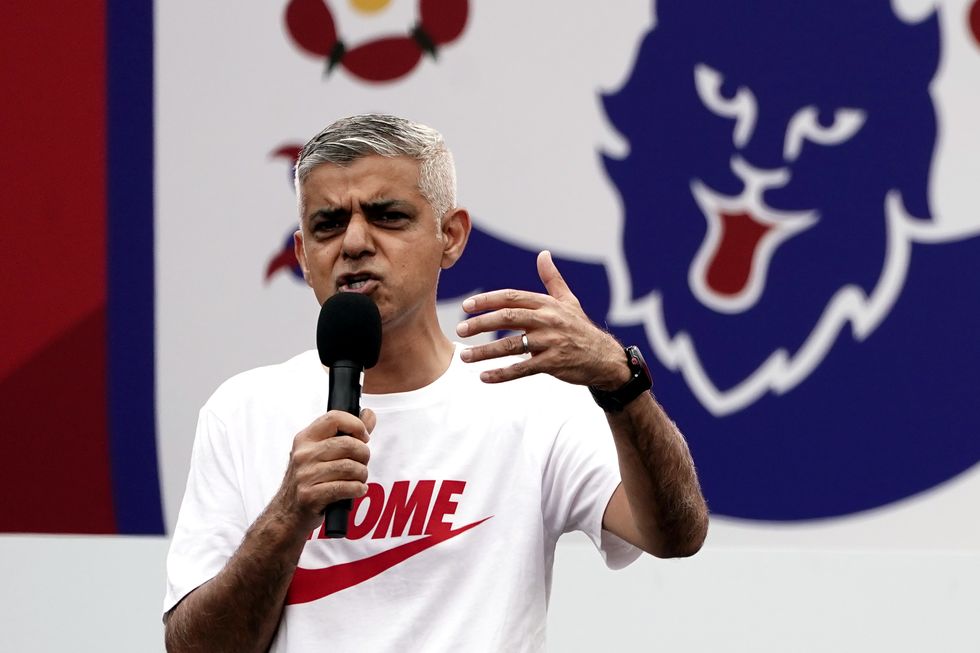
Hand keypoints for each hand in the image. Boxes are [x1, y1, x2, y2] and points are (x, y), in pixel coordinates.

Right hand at [272, 408, 375, 533]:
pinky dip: (358, 489)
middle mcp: (303, 454)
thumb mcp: (321, 453)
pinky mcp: (310, 495)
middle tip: (362, 463)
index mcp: (305, 438)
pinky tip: (358, 489)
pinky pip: (346, 487)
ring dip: (362, 474)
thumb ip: (348, 433)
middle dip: (364, 454)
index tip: (364, 437)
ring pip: (350, 467)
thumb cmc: (309, 480)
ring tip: (359, 479)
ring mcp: (305, 475)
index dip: (356, 424)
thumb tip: (369, 414)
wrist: (286, 514)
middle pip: (348, 444)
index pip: (334, 418)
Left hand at [456, 251, 628, 388]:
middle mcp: (547, 320)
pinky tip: (485, 377)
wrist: (604, 357)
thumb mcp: (569, 301)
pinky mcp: (553, 364)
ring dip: (485, 352)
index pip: (511, 297)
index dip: (487, 300)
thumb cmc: (580, 328)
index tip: (466, 306)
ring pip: (511, 346)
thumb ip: (552, 279)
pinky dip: (502, 374)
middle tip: (460, 329)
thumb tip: (543, 254)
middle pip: (507, 317)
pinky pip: (522, 369)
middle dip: (481, 323)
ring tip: (465, 356)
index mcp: (547, 304)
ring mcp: (550, 342)